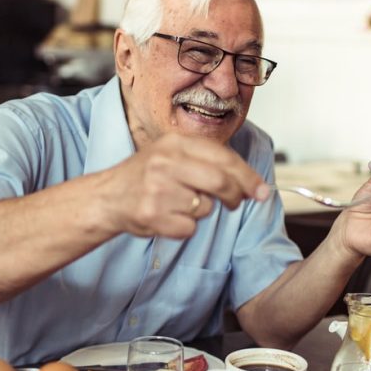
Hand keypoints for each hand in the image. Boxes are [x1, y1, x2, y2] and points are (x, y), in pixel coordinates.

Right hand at [105, 133, 267, 238]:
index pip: (224, 158)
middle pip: (221, 182)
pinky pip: (189, 228)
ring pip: (205, 207)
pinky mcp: (153, 215)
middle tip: (236, 203)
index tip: (262, 191)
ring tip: (180, 204)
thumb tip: (252, 184)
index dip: (248, 177)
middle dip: (236, 196)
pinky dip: (185, 228)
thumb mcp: (172, 154)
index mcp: (175, 142)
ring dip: (201, 211)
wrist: (107, 197)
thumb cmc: (146, 176)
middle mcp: (166, 162)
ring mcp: (158, 189)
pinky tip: (168, 217)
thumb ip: (209, 161)